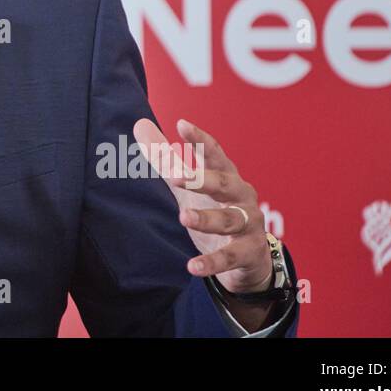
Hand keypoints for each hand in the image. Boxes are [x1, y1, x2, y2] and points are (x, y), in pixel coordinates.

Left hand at [132, 117, 272, 294]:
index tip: (181, 124)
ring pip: (229, 219)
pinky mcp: (250, 252)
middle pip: (225, 183)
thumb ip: (166, 157)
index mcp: (227, 175)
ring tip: (184, 217)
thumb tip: (140, 124)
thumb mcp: (190, 184)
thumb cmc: (216, 208)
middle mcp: (242, 196)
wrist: (248, 256)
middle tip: (176, 178)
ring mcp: (249, 224)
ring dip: (207, 219)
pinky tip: (192, 266)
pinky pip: (231, 256)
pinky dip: (212, 261)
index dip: (200, 139)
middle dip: (203, 179)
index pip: (214, 153)